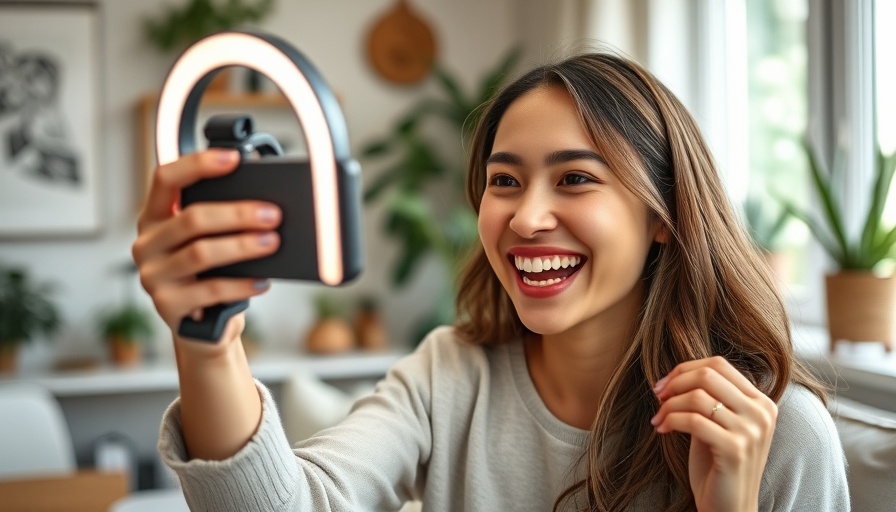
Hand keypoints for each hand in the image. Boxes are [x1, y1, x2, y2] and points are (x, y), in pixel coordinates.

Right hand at [131, 149, 281, 348]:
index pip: (165, 179)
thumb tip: (263, 202)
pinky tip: (262, 281)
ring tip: (272, 243)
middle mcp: (146, 244)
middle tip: (272, 215)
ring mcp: (152, 276)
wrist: (203, 328)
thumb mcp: (209, 242)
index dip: (198, 164)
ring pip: (201, 253)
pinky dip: (241, 284)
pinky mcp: (167, 306)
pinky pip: (211, 290)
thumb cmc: (210, 276)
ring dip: (242, 246)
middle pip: (192, 218)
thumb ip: (220, 219)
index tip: (234, 159)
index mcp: (154, 217)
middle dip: (237, 214)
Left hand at [650, 356, 777, 511]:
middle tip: (657, 398)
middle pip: (708, 374)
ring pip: (698, 396)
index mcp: (761, 402)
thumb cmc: (718, 465)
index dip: (685, 369)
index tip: (663, 384)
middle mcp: (762, 413)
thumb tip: (675, 374)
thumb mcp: (719, 424)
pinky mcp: (735, 450)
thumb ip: (710, 398)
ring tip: (659, 418)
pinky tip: (661, 430)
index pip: (719, 364)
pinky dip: (671, 420)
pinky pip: (694, 421)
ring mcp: (751, 431)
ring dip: (669, 405)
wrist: (730, 508)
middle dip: (675, 382)